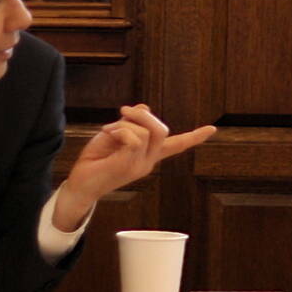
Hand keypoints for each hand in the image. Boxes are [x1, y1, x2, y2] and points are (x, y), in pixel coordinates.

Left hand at [57, 105, 216, 229]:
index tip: (212, 129)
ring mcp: (140, 165)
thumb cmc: (96, 160)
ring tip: (108, 130)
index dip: (194, 137)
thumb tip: (144, 108)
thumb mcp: (115, 135)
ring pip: (146, 132)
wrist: (79, 184)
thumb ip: (130, 123)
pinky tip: (108, 134)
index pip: (176, 145)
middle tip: (124, 111)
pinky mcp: (128, 166)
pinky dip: (121, 130)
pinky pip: (134, 138)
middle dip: (143, 115)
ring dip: (125, 122)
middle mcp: (149, 162)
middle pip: (162, 130)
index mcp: (148, 155)